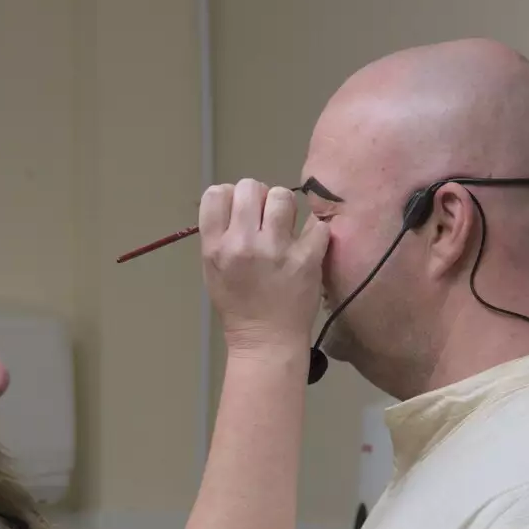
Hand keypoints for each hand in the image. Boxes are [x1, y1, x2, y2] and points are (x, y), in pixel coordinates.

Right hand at [198, 178, 329, 353]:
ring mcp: (276, 250)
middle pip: (250, 187)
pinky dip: (315, 231)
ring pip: (282, 196)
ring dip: (285, 208)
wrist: (267, 341)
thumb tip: (235, 203)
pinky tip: (309, 244)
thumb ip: (218, 236)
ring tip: (286, 228)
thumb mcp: (212, 272)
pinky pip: (316, 223)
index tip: (241, 212)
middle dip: (259, 198)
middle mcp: (243, 244)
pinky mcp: (307, 258)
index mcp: (216, 247)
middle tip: (265, 219)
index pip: (216, 194)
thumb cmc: (238, 307)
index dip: (231, 196)